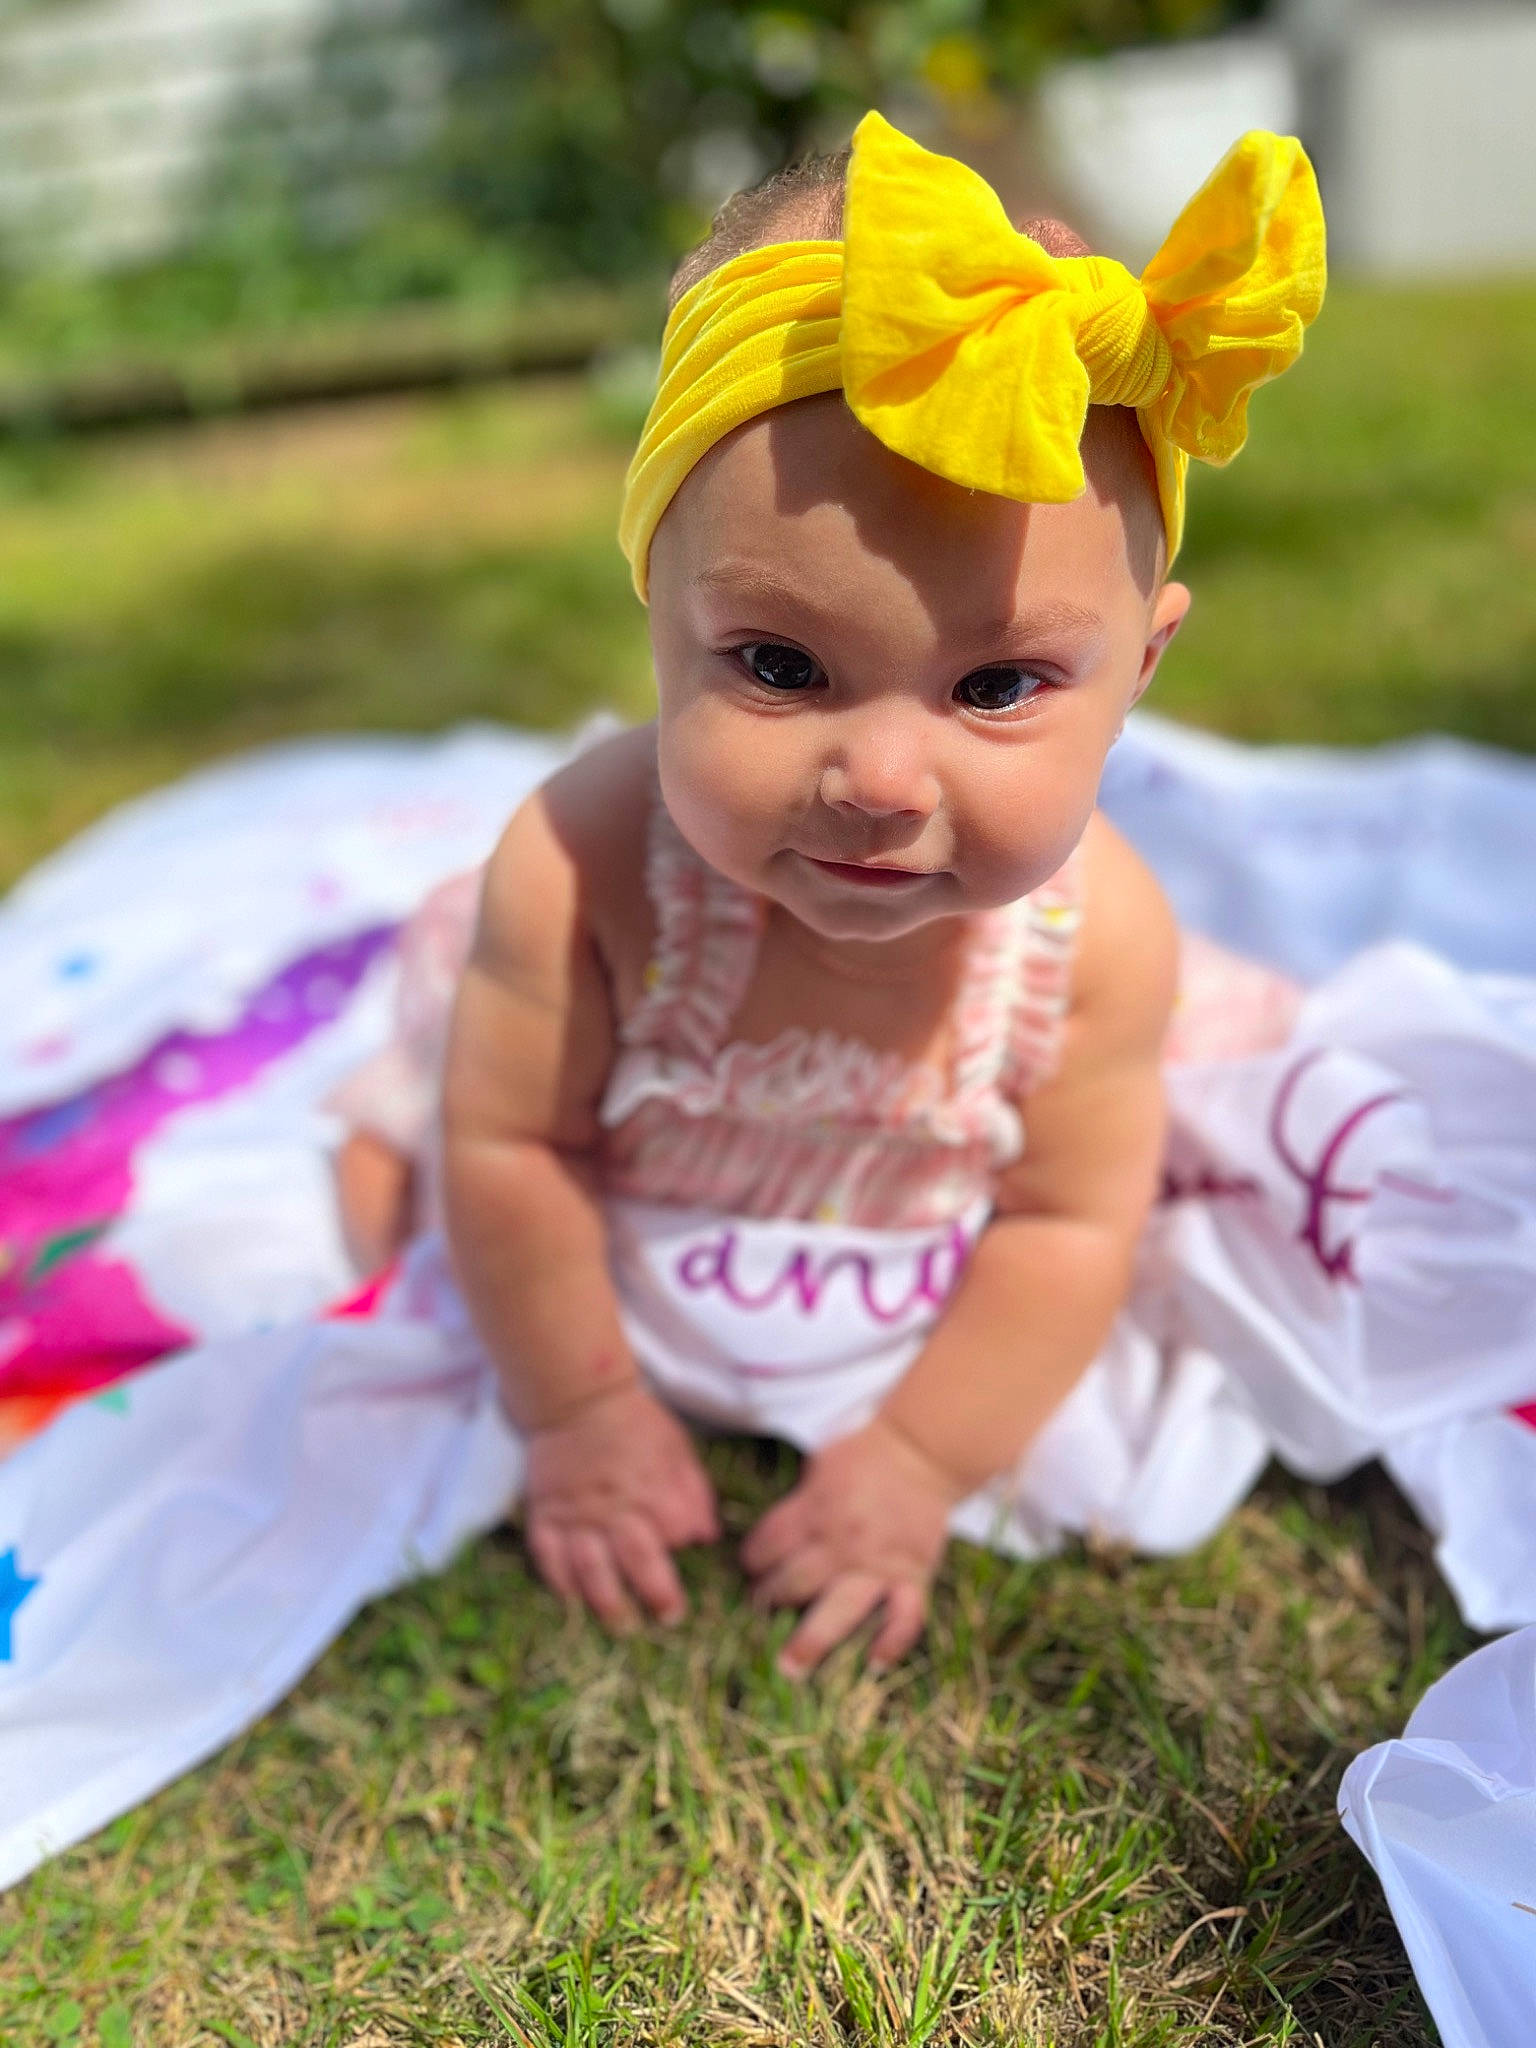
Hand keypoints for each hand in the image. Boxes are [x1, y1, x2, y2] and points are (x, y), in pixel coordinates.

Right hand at [523, 1382, 718, 1631]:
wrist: (576, 1398)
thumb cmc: (635, 1424)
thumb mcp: (677, 1447)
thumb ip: (694, 1491)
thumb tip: (706, 1536)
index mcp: (653, 1485)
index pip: (678, 1530)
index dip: (685, 1541)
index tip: (686, 1547)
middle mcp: (615, 1505)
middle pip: (638, 1559)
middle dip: (657, 1594)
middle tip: (669, 1619)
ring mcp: (576, 1513)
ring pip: (591, 1568)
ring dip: (608, 1602)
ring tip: (623, 1626)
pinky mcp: (546, 1515)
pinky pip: (548, 1557)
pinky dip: (560, 1582)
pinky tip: (574, 1602)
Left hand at [740, 1415, 962, 1678]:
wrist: (924, 1450)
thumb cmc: (866, 1450)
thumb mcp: (820, 1464)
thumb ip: (799, 1502)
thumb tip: (774, 1534)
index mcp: (815, 1509)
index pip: (769, 1544)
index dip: (753, 1558)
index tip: (749, 1568)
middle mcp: (842, 1542)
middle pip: (795, 1581)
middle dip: (769, 1598)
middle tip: (758, 1610)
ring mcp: (879, 1563)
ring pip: (841, 1608)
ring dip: (812, 1639)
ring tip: (789, 1668)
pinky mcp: (913, 1575)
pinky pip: (905, 1615)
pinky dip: (893, 1641)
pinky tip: (874, 1663)